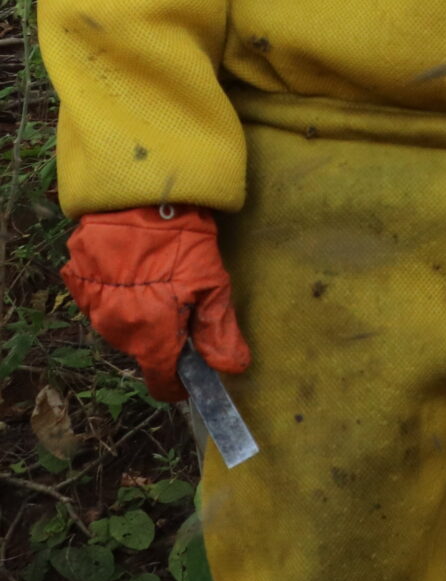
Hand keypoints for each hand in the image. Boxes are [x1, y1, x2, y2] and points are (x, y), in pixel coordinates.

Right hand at [61, 206, 250, 402]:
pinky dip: (119, 296)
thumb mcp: (212, 284)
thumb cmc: (182, 242)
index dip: (179, 382)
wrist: (137, 198)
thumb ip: (218, 331)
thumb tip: (232, 368)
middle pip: (145, 350)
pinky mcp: (77, 285)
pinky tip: (136, 271)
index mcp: (150, 335)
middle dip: (165, 337)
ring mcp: (92, 308)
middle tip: (183, 304)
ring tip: (160, 282)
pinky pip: (103, 304)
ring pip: (124, 328)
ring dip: (142, 315)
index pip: (161, 380)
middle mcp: (115, 330)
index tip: (193, 375)